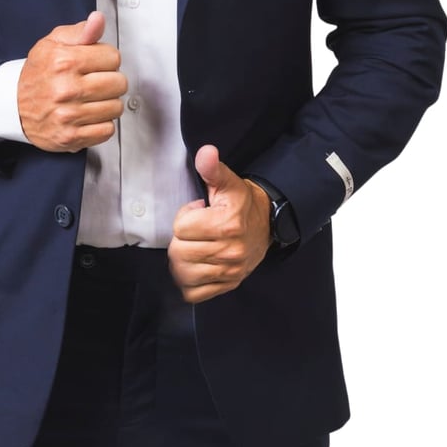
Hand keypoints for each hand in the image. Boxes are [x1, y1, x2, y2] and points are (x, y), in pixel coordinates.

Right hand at [17, 11, 127, 151]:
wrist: (12, 106)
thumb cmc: (37, 73)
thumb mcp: (53, 42)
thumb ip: (81, 31)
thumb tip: (99, 19)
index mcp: (64, 62)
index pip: (113, 57)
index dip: (105, 59)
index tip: (94, 63)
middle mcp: (67, 89)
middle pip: (119, 83)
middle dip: (110, 80)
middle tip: (94, 81)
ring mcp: (69, 116)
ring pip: (116, 107)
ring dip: (107, 103)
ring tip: (91, 99)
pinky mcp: (70, 137)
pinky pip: (107, 130)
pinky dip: (101, 124)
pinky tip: (88, 115)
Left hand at [168, 145, 271, 302]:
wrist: (266, 223)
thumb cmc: (241, 202)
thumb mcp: (228, 181)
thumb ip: (212, 168)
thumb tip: (205, 153)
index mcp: (227, 225)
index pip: (181, 228)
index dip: (184, 217)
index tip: (198, 212)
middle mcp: (230, 251)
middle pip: (179, 252)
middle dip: (180, 239)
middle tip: (194, 231)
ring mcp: (230, 271)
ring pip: (184, 274)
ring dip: (181, 261)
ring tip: (191, 248)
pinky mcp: (228, 285)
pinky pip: (194, 294)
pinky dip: (188, 283)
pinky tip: (193, 267)